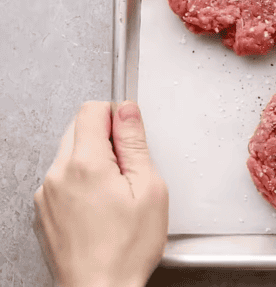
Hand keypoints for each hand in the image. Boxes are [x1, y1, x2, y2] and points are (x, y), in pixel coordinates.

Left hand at [34, 101, 167, 286]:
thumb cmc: (127, 249)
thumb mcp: (149, 188)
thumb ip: (135, 143)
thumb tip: (126, 111)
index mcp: (85, 164)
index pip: (91, 110)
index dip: (115, 116)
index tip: (129, 136)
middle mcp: (57, 174)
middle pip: (78, 130)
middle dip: (105, 140)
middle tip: (128, 172)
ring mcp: (46, 194)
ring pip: (69, 156)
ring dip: (92, 163)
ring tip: (115, 196)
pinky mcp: (42, 210)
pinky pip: (62, 180)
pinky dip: (80, 184)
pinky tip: (100, 209)